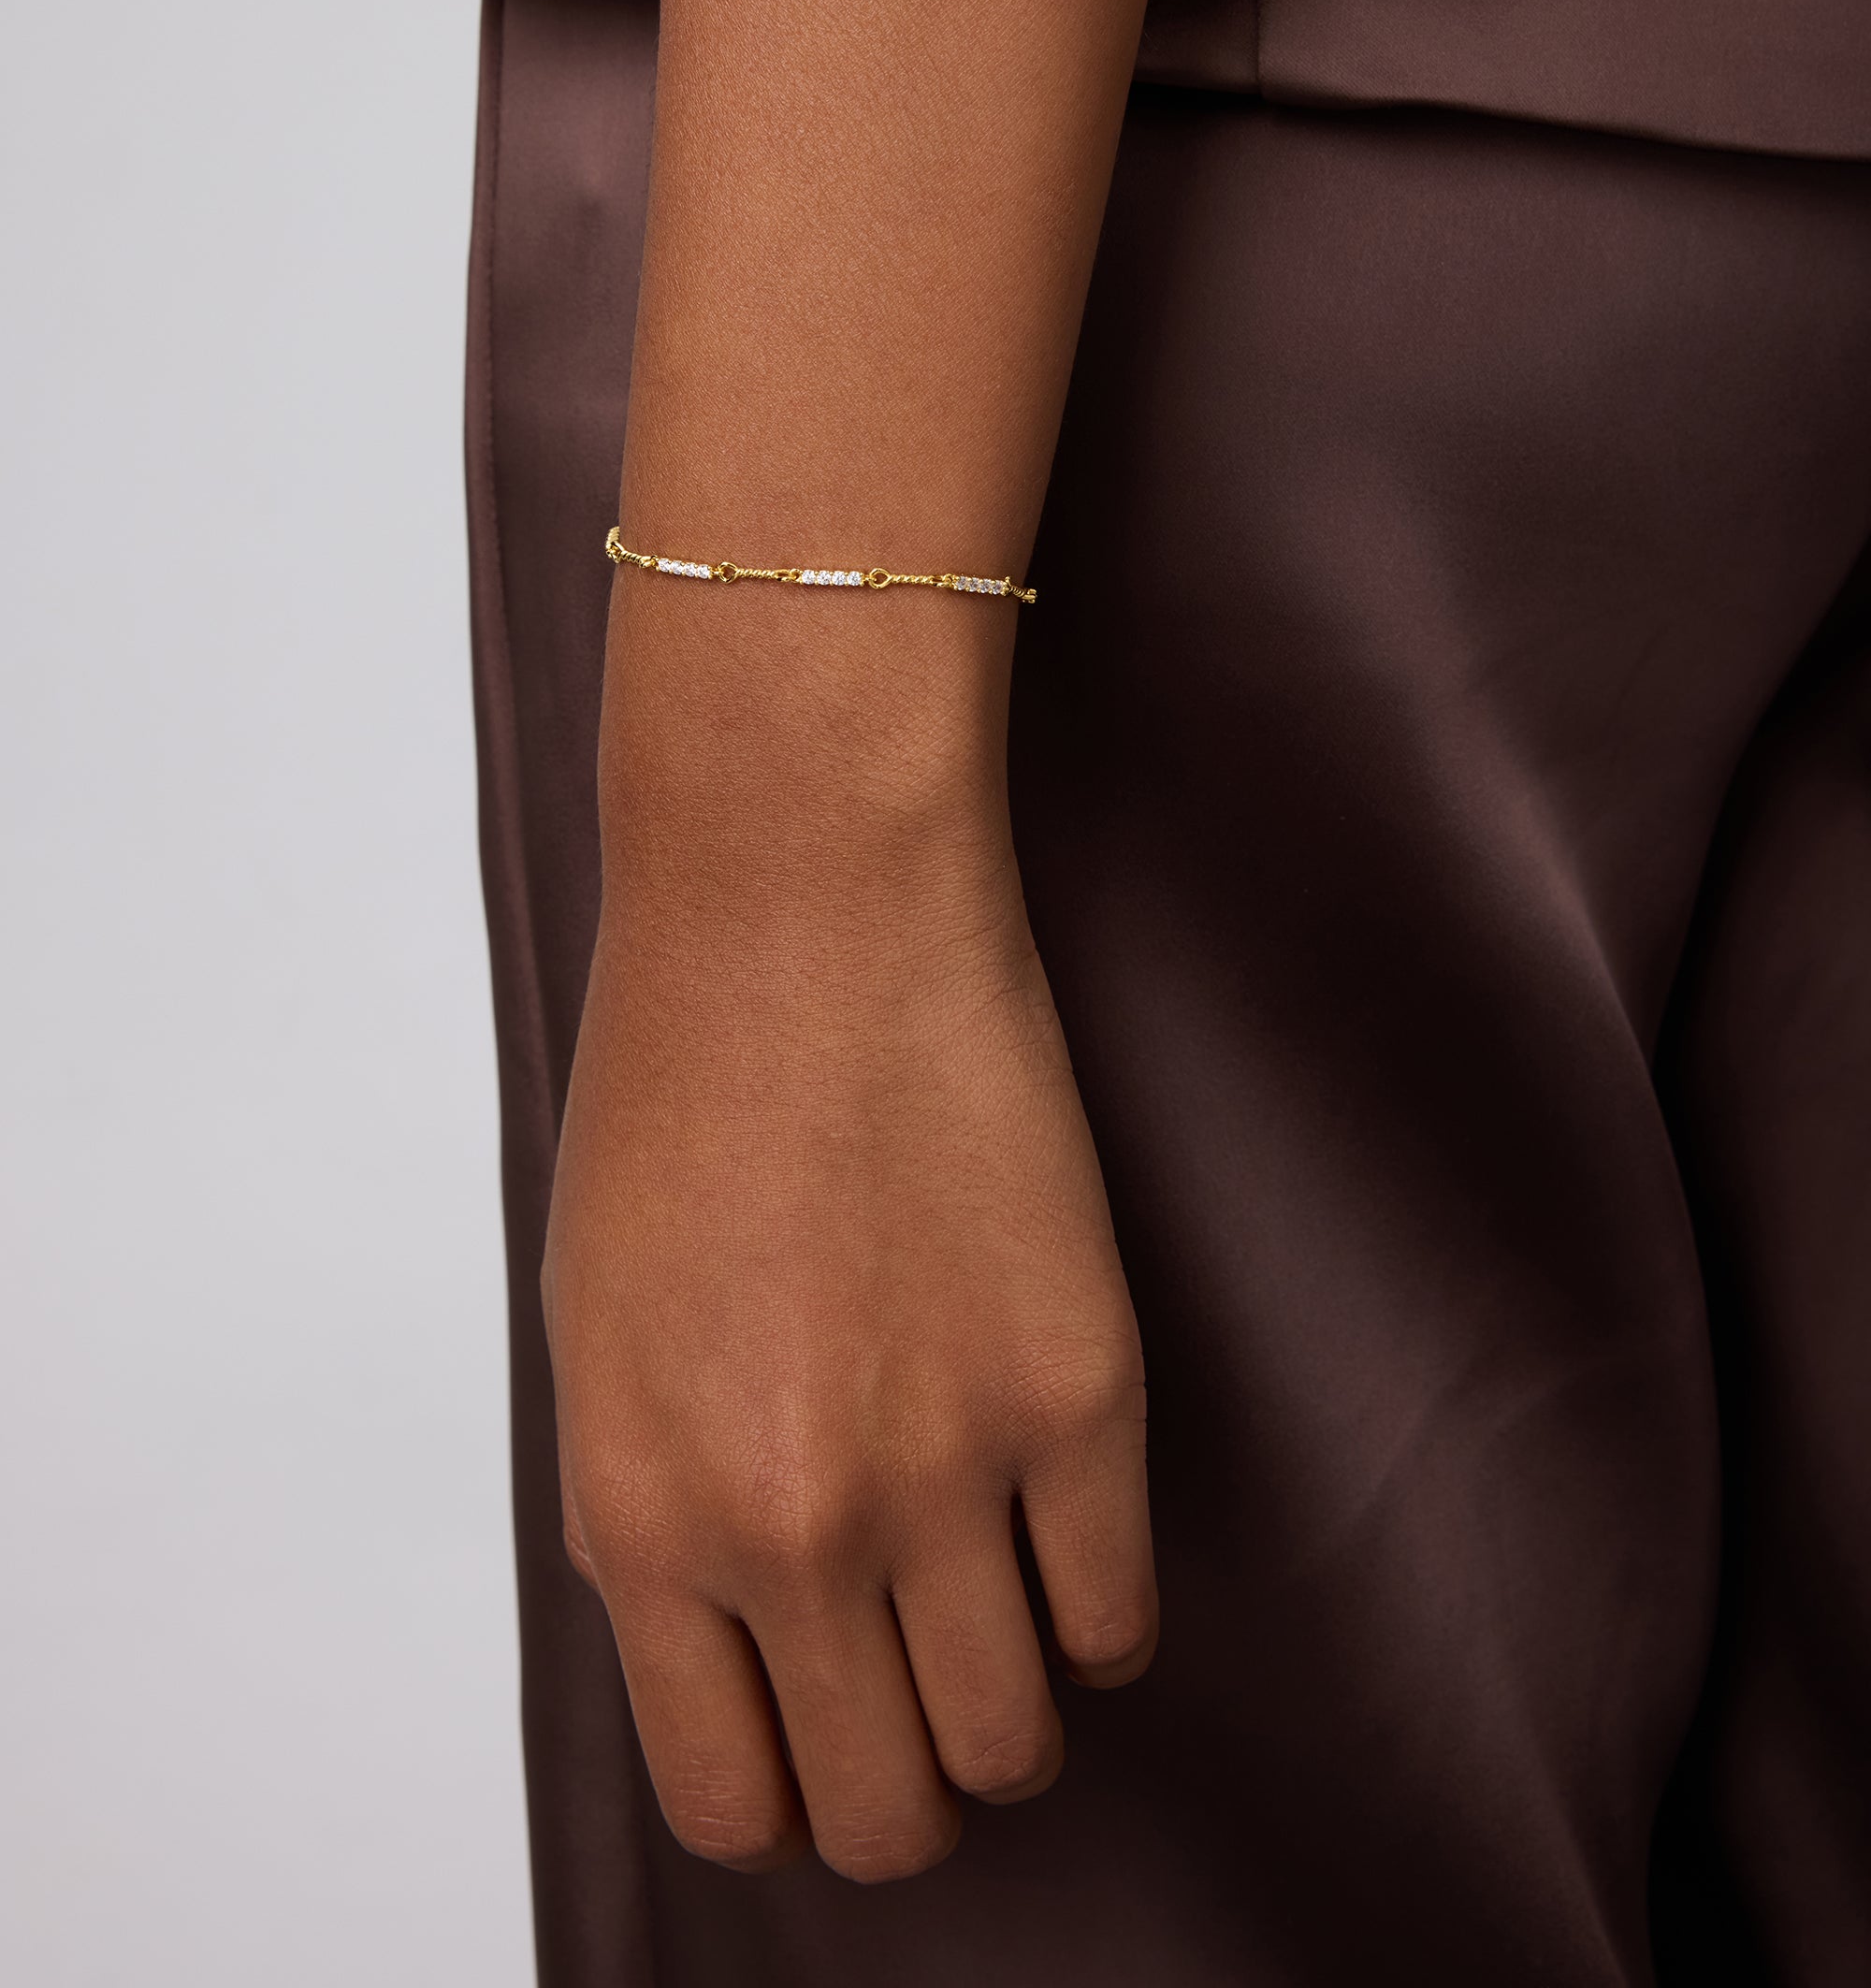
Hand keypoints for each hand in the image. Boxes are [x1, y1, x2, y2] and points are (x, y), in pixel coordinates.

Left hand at [542, 619, 1153, 1881]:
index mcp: (643, 1518)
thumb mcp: (605, 1336)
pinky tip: (1068, 1530)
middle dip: (907, 1776)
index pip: (734, 1801)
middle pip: (889, 1810)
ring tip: (1002, 1613)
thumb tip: (745, 1654)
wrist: (801, 905)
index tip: (822, 1740)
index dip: (791, 1793)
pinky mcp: (1080, 1389)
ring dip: (1013, 1707)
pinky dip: (1100, 1612)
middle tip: (921, 1689)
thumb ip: (664, 1518)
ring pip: (1017, 1745)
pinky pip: (1122, 1619)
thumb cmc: (683, 1091)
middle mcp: (788, 1529)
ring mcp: (945, 1468)